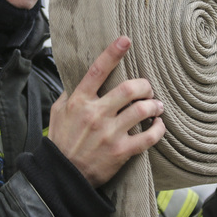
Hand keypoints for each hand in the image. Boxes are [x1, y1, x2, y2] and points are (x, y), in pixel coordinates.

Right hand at [48, 36, 165, 187]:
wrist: (63, 176)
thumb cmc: (61, 141)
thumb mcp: (57, 112)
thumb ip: (69, 93)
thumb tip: (78, 75)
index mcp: (79, 101)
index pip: (97, 71)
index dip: (112, 53)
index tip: (125, 40)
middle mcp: (96, 114)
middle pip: (130, 89)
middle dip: (145, 85)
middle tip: (147, 88)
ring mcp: (109, 133)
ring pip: (143, 110)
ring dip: (155, 105)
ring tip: (156, 105)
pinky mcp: (121, 151)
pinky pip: (149, 137)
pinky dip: (159, 129)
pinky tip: (159, 125)